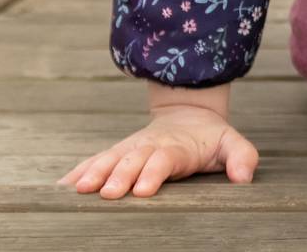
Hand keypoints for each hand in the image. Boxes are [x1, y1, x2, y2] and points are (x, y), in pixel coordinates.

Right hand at [57, 102, 258, 198]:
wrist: (188, 113)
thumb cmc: (210, 138)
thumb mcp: (232, 143)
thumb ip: (241, 157)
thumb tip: (244, 179)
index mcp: (176, 147)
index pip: (164, 159)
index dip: (153, 172)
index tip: (143, 189)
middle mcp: (149, 146)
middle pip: (132, 160)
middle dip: (119, 175)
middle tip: (106, 193)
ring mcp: (130, 148)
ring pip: (109, 159)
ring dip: (93, 173)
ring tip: (77, 190)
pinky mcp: (118, 153)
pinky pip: (95, 161)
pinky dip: (79, 173)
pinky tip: (61, 188)